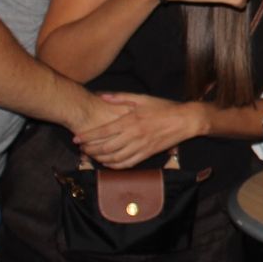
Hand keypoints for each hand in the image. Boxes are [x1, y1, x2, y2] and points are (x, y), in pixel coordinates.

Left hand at [74, 93, 202, 168]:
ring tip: (91, 156)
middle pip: (106, 147)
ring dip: (100, 159)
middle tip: (82, 148)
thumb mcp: (143, 98)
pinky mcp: (148, 154)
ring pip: (115, 158)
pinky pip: (128, 164)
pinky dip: (115, 166)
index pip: (103, 131)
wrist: (185, 120)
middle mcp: (134, 135)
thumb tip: (102, 96)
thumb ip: (121, 98)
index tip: (76, 139)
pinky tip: (108, 163)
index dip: (88, 136)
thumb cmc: (164, 108)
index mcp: (131, 120)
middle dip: (90, 149)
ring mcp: (141, 147)